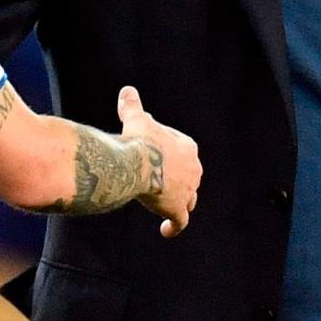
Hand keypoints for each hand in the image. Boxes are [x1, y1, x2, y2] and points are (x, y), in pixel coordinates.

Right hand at [116, 85, 200, 237]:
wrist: (136, 163)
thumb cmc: (138, 138)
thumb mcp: (135, 118)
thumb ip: (132, 105)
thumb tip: (127, 91)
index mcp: (189, 147)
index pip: (182, 150)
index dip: (168, 151)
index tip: (153, 152)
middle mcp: (194, 170)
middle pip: (188, 176)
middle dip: (176, 177)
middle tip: (155, 177)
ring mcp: (188, 191)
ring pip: (188, 199)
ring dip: (179, 200)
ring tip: (165, 201)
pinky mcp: (177, 209)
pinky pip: (180, 221)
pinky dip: (173, 226)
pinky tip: (165, 229)